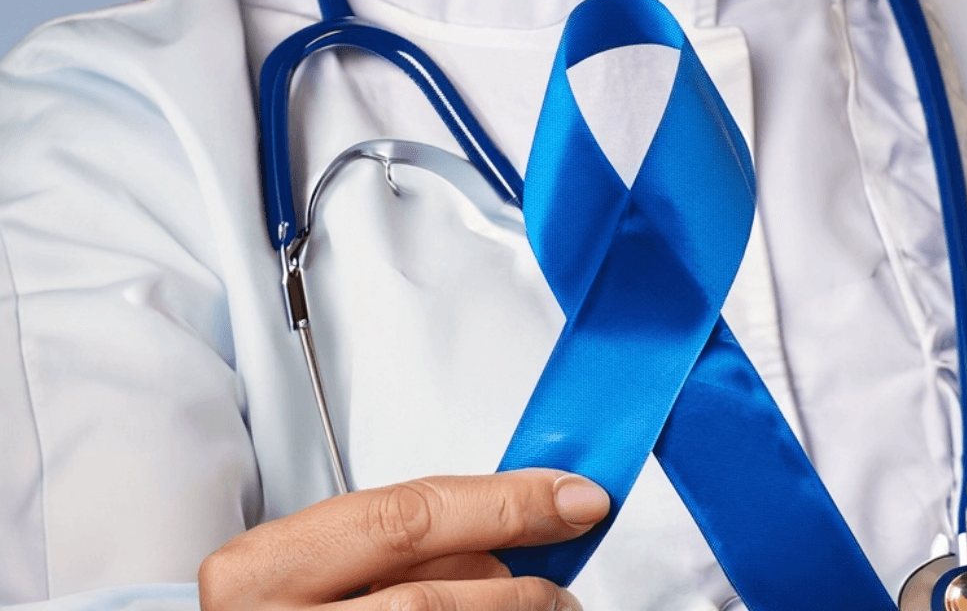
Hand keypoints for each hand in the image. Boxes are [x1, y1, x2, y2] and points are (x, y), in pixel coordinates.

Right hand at [198, 469, 609, 609]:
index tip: (570, 499)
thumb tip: (506, 534)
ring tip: (545, 610)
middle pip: (427, 601)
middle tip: (563, 583)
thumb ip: (397, 541)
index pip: (407, 518)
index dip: (504, 505)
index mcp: (264, 570)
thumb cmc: (268, 605)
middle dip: (516, 587)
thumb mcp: (311, 559)